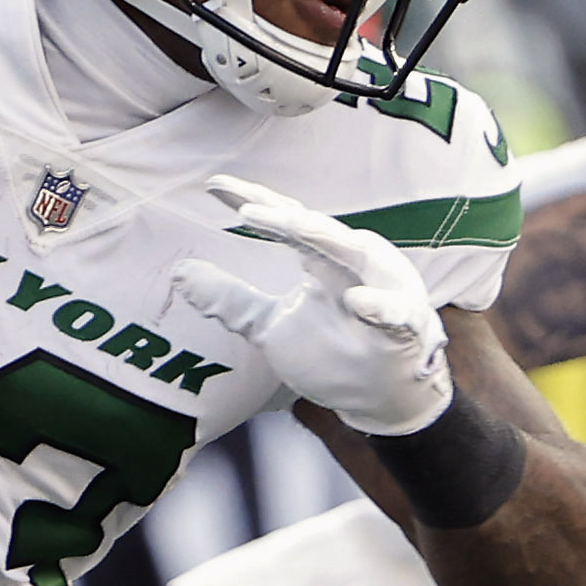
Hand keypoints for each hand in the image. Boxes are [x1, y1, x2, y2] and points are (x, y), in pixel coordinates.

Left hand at [167, 176, 452, 435]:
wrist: (381, 400)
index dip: (251, 200)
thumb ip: (231, 299)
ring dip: (327, 238)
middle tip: (248, 208)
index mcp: (321, 258)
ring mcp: (383, 291)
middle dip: (285, 215)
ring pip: (359, 254)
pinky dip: (379, 305)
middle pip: (319, 229)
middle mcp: (352, 264)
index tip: (212, 185)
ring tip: (293, 225)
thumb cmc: (333, 353)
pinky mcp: (405, 327)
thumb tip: (180, 274)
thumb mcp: (269, 327)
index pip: (285, 220)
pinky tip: (358, 301)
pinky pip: (395, 313)